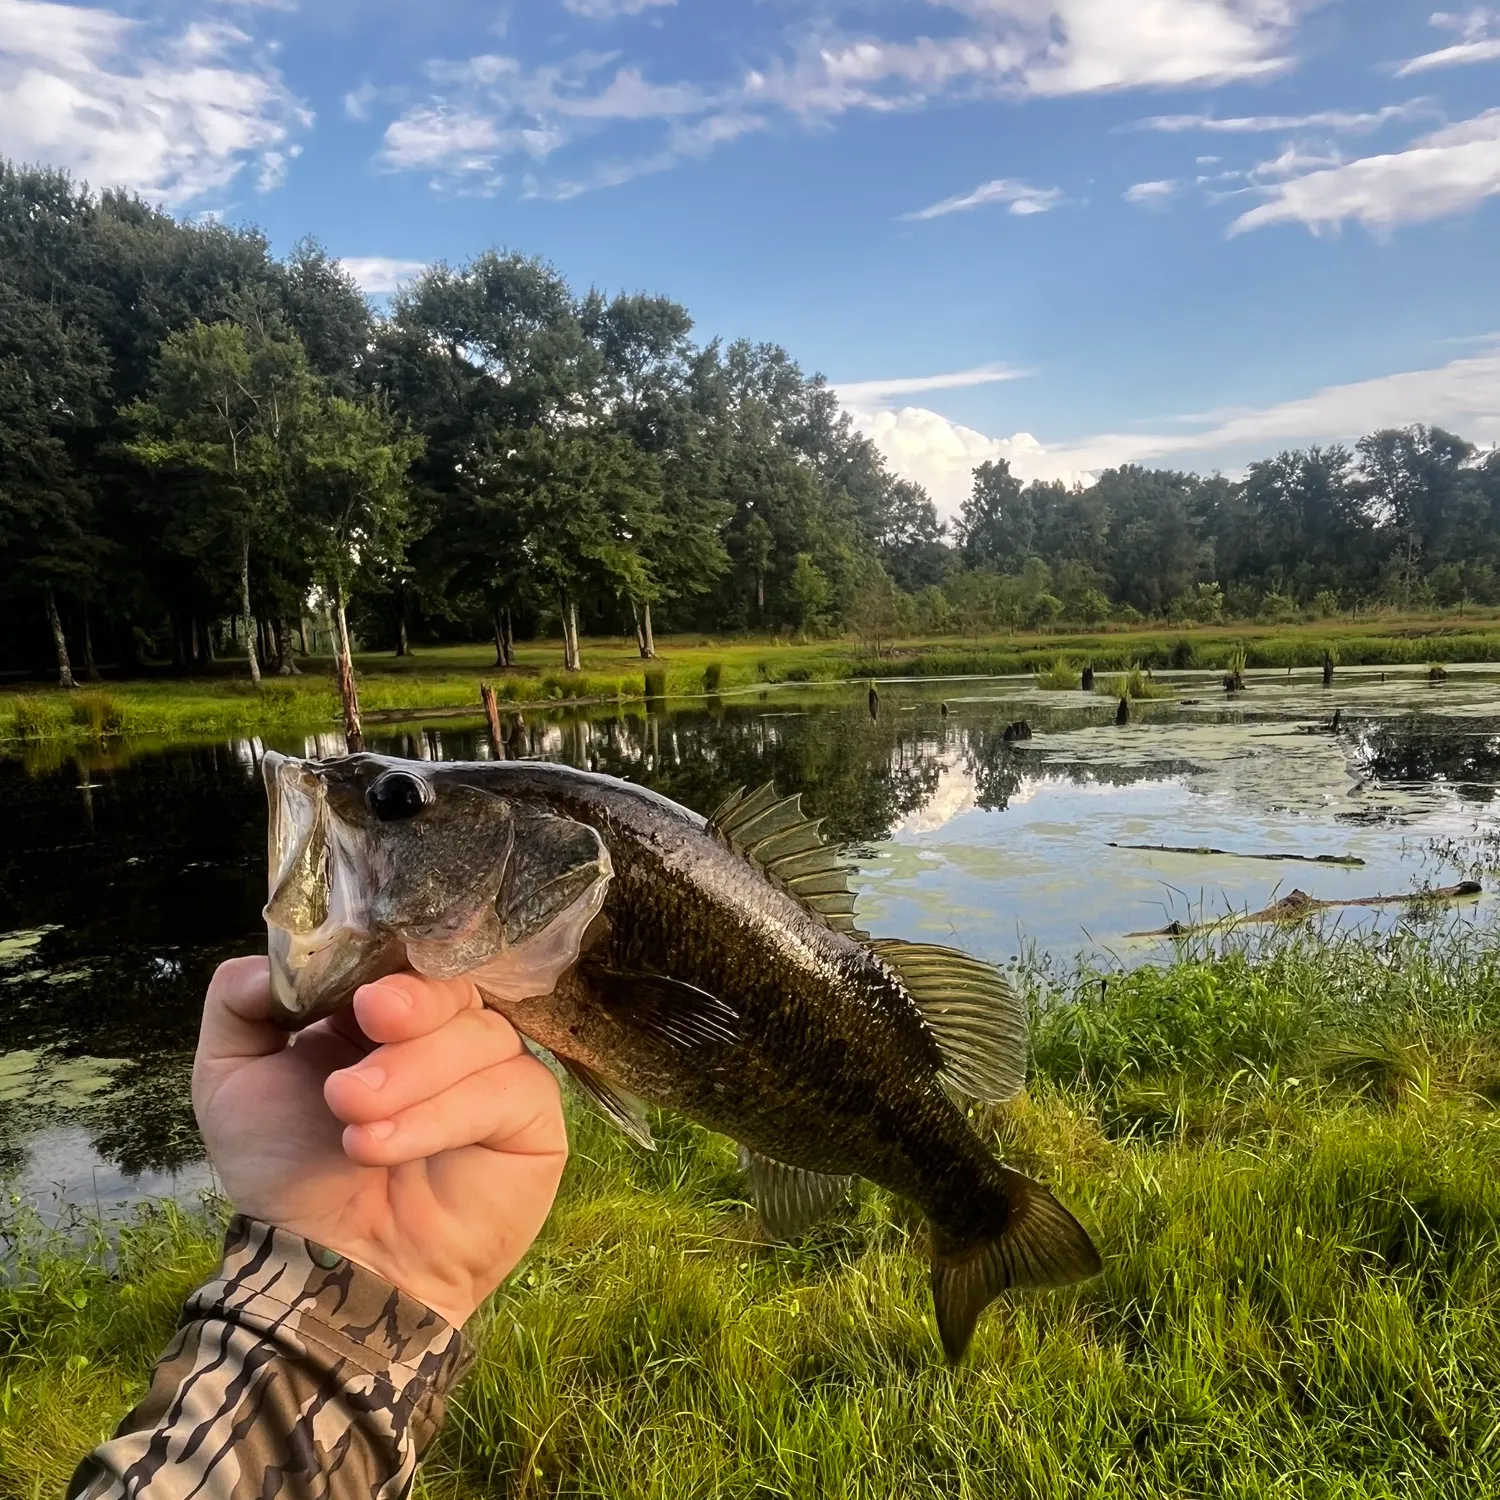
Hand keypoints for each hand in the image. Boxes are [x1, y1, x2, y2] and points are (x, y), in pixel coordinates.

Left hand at [192, 956, 567, 1327]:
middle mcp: (447, 1030)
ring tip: (354, 1124)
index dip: (392, 962)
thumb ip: (238, 1003)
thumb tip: (275, 958)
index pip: (410, 954)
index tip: (362, 995)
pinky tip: (387, 1146)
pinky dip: (445, 1114)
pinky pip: (510, 1088)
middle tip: (366, 1034)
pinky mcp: (532, 1117)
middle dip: (412, 1010)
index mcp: (386, 1008)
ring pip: (483, 1034)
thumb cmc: (286, 1173)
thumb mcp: (232, 1080)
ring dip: (413, 1076)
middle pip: (456, 984)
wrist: (322, 1268)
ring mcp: (496, 1069)